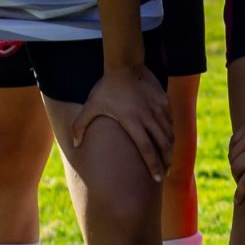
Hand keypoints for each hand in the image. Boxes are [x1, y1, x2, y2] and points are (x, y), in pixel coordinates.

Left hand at [74, 66, 170, 181]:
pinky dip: (170, 131)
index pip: (147, 150)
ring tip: (168, 158)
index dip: (153, 166)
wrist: (124, 65)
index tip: (157, 179)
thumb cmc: (105, 88)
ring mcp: (158, 109)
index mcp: (133, 122)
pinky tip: (167, 138)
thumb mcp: (90, 106)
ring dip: (170, 147)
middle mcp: (148, 117)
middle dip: (166, 161)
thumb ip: (79, 126)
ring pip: (169, 133)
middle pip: (163, 145)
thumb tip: (75, 145)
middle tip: (166, 172)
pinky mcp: (163, 101)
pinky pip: (170, 120)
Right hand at [228, 96, 244, 207]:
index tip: (238, 202)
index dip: (240, 194)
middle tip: (243, 184)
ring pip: (233, 155)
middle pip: (236, 169)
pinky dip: (234, 150)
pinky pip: (234, 141)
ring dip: (235, 165)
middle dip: (238, 179)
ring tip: (241, 170)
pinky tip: (240, 154)